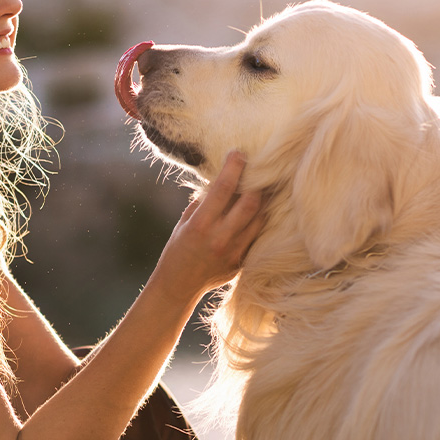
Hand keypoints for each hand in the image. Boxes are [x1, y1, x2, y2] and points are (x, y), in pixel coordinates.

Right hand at [152, 151, 264, 300]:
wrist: (178, 286)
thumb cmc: (178, 249)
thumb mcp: (185, 222)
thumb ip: (203, 202)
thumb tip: (221, 180)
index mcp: (201, 225)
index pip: (224, 189)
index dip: (234, 167)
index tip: (238, 153)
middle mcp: (220, 238)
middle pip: (251, 203)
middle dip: (256, 182)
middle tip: (256, 169)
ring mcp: (235, 252)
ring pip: (260, 218)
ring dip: (262, 200)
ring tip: (261, 187)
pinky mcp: (242, 262)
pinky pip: (257, 235)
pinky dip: (259, 220)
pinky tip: (258, 210)